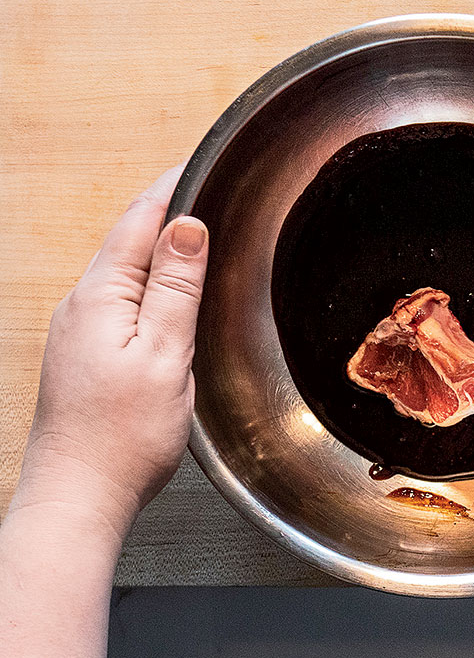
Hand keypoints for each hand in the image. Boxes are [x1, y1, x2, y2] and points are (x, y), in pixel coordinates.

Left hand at [14, 165, 208, 541]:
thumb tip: (186, 227)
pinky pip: (121, 298)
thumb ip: (175, 288)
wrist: (80, 495)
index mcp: (100, 296)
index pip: (139, 221)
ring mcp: (80, 330)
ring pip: (125, 269)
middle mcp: (82, 305)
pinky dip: (151, 281)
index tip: (203, 162)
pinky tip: (172, 291)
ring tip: (198, 230)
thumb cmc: (121, 436)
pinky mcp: (87, 352)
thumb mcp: (164, 354)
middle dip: (168, 210)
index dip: (173, 187)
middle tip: (209, 188)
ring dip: (160, 245)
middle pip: (129, 239)